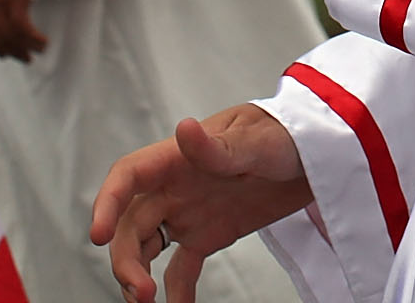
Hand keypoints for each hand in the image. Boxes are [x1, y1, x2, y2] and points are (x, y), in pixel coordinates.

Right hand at [93, 104, 311, 302]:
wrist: (316, 154)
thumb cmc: (286, 133)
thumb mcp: (258, 140)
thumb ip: (220, 146)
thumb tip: (184, 128)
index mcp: (180, 156)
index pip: (130, 175)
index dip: (108, 202)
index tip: (98, 235)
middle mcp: (176, 185)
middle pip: (132, 222)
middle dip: (125, 258)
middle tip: (140, 291)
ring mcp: (190, 211)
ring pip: (146, 246)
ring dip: (138, 274)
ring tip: (146, 302)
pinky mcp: (209, 234)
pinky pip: (182, 268)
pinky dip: (176, 291)